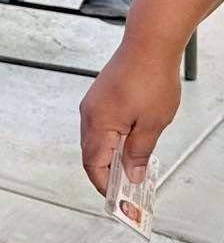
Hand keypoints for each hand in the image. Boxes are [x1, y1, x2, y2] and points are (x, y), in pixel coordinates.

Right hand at [80, 39, 181, 193]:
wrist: (148, 44)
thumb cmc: (151, 78)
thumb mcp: (152, 123)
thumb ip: (138, 152)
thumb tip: (130, 174)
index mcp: (99, 124)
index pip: (93, 164)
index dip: (105, 185)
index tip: (119, 198)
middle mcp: (89, 114)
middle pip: (91, 154)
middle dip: (108, 174)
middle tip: (129, 189)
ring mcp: (93, 104)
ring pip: (95, 140)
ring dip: (110, 157)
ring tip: (133, 168)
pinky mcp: (100, 97)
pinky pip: (100, 126)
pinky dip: (112, 141)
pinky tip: (130, 144)